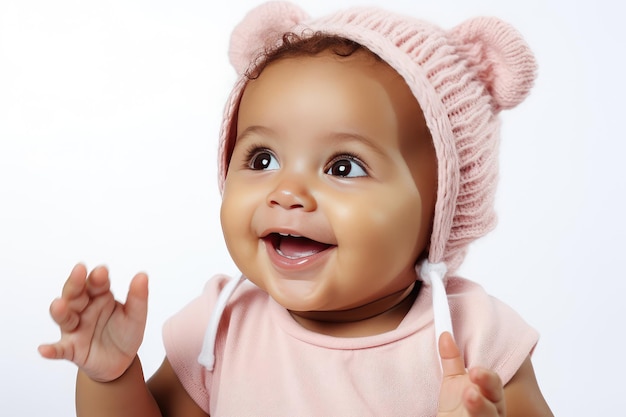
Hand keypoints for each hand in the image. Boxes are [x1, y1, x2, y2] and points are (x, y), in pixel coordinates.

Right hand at [38, 264, 148, 381]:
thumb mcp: (136, 316)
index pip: (96, 284)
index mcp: (100, 297)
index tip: (102, 271)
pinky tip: (44, 349)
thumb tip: (142, 275)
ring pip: (65, 318)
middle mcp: (84, 309)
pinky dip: (51, 350)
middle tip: (79, 272)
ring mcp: (75, 329)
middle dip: (76, 284)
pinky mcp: (71, 349)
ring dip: (61, 311)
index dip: (98, 278)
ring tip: (59, 305)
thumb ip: (138, 297)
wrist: (122, 361)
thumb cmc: (125, 333)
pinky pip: (59, 349)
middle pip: (75, 294)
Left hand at [437, 332, 504, 416]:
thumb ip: (452, 359)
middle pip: (495, 404)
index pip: (494, 384)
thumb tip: (445, 335)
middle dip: (485, 396)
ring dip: (480, 408)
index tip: (474, 371)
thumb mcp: (453, 380)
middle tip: (471, 388)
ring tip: (469, 397)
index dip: (486, 377)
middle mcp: (493, 410)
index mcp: (490, 394)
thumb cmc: (458, 403)